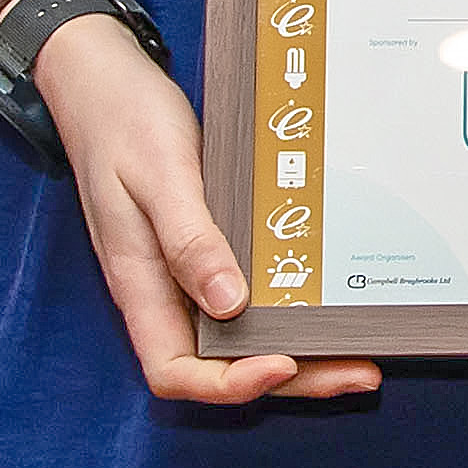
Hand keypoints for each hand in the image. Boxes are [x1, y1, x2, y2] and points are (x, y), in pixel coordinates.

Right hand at [39, 14, 381, 404]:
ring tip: (361, 347)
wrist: (106, 82)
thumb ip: (188, 240)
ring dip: (299, 347)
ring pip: (242, 336)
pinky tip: (329, 297)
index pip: (174, 371)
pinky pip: (248, 295)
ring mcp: (186, 273)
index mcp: (140, 285)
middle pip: (223, 366)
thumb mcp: (159, 175)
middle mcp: (164, 291)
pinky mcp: (207, 248)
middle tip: (362, 371)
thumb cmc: (124, 123)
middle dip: (293, 377)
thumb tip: (229, 305)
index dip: (228, 385)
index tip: (283, 364)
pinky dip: (287, 306)